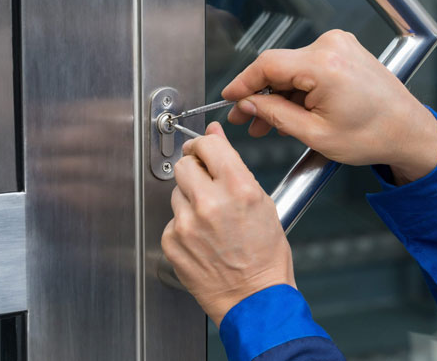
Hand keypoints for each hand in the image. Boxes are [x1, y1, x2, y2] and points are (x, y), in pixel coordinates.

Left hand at [161, 122, 295, 325]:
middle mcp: (209, 203)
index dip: (205, 144)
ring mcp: (187, 224)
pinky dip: (184, 222)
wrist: (254, 299)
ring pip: (176, 190)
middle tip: (207, 183)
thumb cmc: (265, 256)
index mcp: (238, 188)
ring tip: (210, 217)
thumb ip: (234, 165)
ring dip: (190, 197)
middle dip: (195, 169)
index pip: (207, 144)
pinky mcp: (172, 242)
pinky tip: (201, 236)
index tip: (204, 149)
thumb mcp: (262, 202)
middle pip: (184, 164)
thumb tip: (214, 136)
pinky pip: (171, 218)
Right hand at [223, 29, 436, 183]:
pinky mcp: (343, 52)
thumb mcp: (315, 134)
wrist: (408, 131)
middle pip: (278, 67)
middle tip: (246, 119)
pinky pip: (308, 68)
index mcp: (324, 65)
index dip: (242, 82)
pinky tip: (289, 110)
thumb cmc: (373, 136)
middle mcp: (331, 47)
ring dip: (278, 95)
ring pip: (292, 69)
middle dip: (260, 95)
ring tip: (267, 123)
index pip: (267, 64)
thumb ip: (275, 114)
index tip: (229, 97)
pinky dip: (296, 89)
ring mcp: (339, 46)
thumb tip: (248, 103)